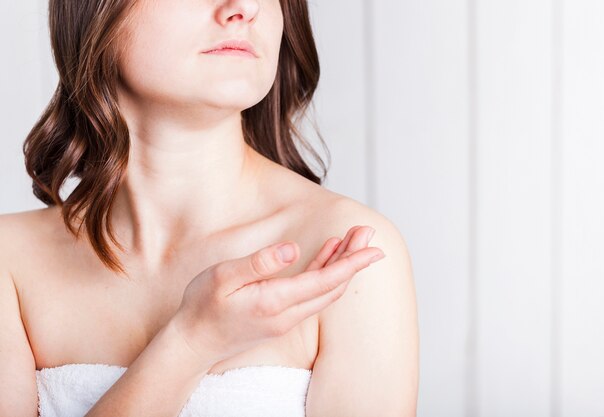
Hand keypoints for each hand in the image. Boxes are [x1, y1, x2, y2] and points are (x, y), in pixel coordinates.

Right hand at [170, 225, 384, 365]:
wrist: (193, 344)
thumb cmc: (202, 308)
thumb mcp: (222, 278)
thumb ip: (259, 263)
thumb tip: (294, 249)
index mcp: (274, 301)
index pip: (324, 281)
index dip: (352, 263)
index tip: (374, 249)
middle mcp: (287, 314)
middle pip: (332, 285)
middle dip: (354, 259)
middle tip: (368, 232)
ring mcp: (285, 318)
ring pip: (325, 290)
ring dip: (342, 265)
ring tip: (354, 238)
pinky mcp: (280, 317)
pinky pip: (311, 294)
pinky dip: (323, 272)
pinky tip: (328, 253)